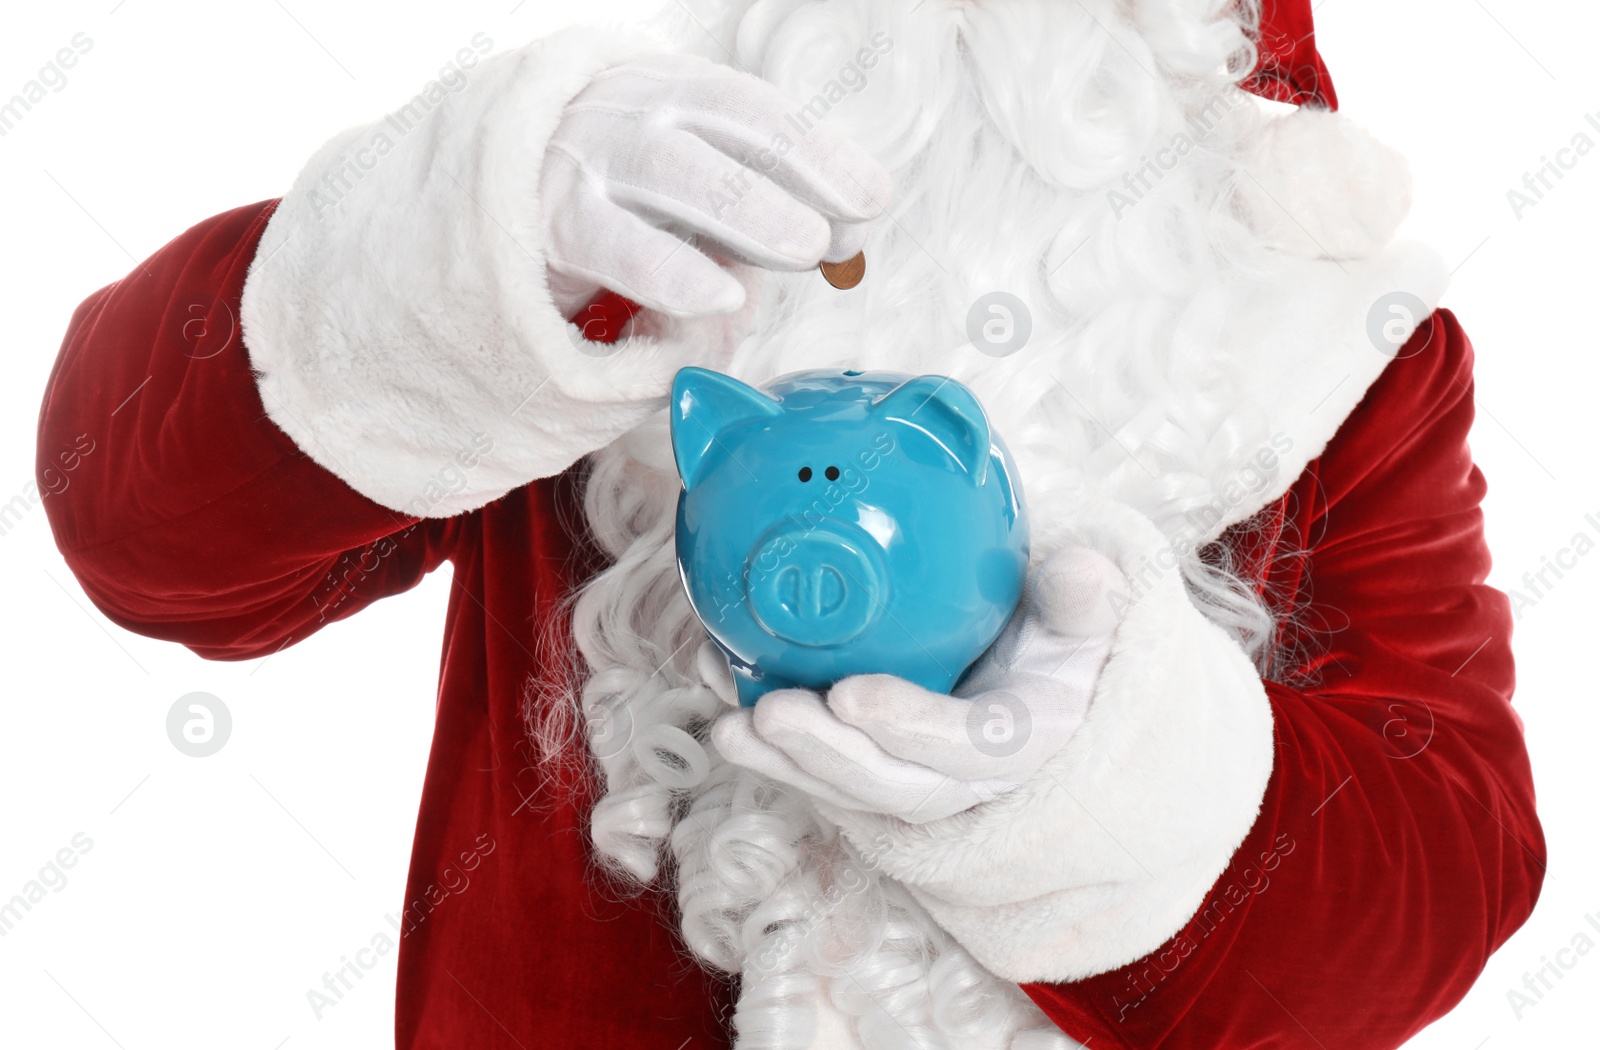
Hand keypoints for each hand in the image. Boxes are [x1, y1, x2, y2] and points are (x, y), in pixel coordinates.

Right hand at [538, 52, 893, 317]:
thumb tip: (843, 243)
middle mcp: (631, 112)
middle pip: (725, 128)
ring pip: (674, 170)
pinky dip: (669, 269)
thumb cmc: (607, 195)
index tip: (872, 198)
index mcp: (674, 92)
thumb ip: (754, 207)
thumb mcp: (684, 186)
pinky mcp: (545, 220)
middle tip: (842, 230)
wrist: (484, 198)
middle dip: (796, 176)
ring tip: (806, 249)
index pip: (756, 110)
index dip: (819, 152)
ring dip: (750, 211)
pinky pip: (611, 241)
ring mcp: (585, 159)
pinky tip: (718, 296)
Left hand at [712, 548, 1127, 822]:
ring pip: (848, 789)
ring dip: (784, 762)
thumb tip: (1082, 569)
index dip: (910, 726)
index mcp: (1024, 739)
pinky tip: (723, 694)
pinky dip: (770, 745)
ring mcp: (917, 778)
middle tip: (767, 714)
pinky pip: (820, 770)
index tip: (851, 694)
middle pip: (893, 785)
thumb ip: (1084, 598)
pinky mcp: (875, 770)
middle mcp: (967, 778)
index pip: (969, 745)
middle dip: (826, 756)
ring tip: (728, 724)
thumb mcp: (1088, 619)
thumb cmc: (1065, 643)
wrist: (1051, 686)